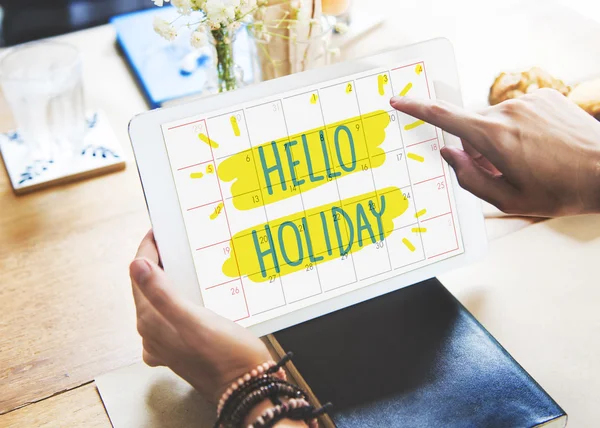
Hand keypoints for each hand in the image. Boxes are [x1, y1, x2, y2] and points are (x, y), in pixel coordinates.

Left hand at [129, 230, 270, 402]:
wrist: (246, 387)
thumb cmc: (225, 356)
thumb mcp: (195, 320)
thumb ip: (162, 293)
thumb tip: (136, 265)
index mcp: (152, 321)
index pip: (139, 275)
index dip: (147, 250)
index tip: (157, 232)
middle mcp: (153, 332)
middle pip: (147, 287)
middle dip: (156, 262)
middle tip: (171, 241)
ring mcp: (165, 341)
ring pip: (158, 301)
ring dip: (167, 279)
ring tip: (182, 261)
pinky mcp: (180, 346)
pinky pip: (171, 314)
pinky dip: (177, 298)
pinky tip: (192, 294)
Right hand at [391, 89, 599, 216]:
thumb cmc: (560, 190)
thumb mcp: (507, 199)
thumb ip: (469, 178)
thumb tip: (449, 155)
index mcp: (494, 138)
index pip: (445, 117)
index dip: (417, 108)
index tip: (399, 101)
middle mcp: (508, 112)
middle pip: (473, 127)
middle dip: (478, 148)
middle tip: (502, 170)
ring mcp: (528, 101)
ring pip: (496, 121)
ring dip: (500, 139)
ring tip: (529, 160)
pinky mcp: (544, 96)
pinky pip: (517, 112)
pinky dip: (519, 128)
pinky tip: (540, 145)